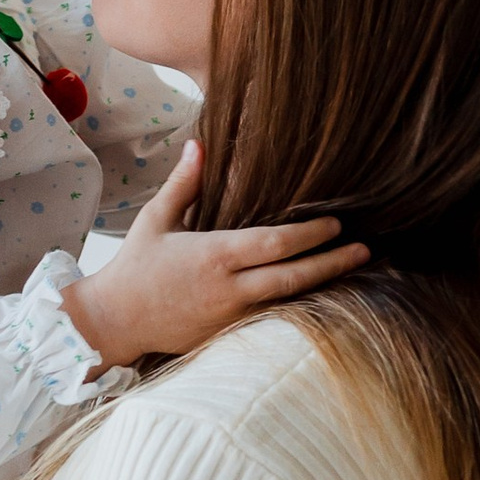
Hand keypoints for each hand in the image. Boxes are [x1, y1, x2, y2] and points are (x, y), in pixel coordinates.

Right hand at [61, 142, 367, 367]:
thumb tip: (198, 144)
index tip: (336, 224)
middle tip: (365, 249)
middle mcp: (228, 289)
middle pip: (293, 277)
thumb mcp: (155, 219)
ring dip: (322, 286)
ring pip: (288, 301)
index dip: (309, 235)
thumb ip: (183, 183)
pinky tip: (322, 294)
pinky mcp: (228, 334)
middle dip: (333, 263)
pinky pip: (272, 318)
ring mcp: (231, 317)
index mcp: (213, 256)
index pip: (273, 245)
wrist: (114, 322)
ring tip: (354, 269)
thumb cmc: (135, 267)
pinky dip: (298, 304)